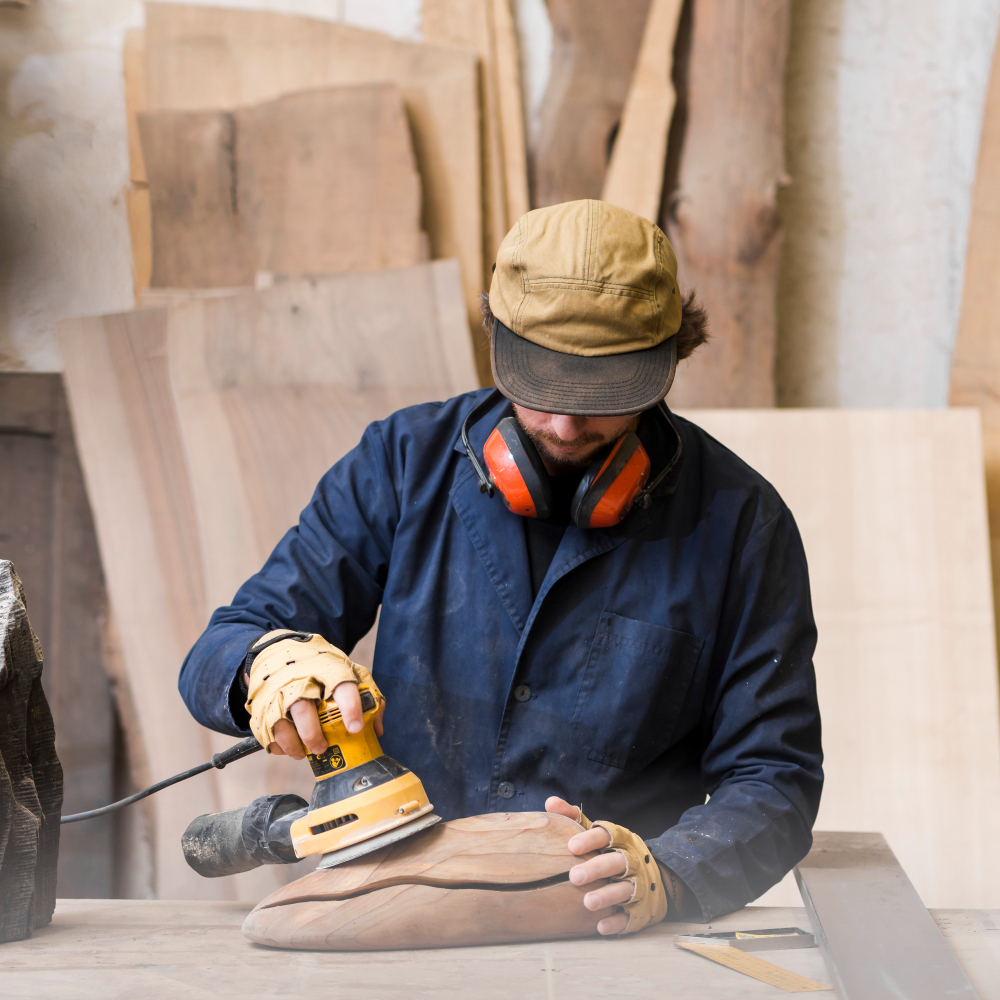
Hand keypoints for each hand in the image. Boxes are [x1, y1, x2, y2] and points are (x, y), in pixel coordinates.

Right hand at [243, 674, 385, 759]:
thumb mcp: (347, 669)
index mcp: (328, 670)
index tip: (355, 728)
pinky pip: (267, 732)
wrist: (280, 650)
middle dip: (313, 734)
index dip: (350, 709)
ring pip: (280, 724)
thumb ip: (367, 694)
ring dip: (293, 744)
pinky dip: (278, 745)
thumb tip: (376, 729)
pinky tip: (290, 747)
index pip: (342, 687)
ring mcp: (278, 693)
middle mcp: (300, 680)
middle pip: (304, 709)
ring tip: (304, 753)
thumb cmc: (321, 665)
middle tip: (323, 748)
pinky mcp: (262, 706)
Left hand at [546, 796, 630, 935]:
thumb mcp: (597, 832)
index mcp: (621, 840)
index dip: (591, 839)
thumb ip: (574, 817)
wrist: (655, 876)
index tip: (572, 846)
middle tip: (574, 877)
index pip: (608, 835)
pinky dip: (618, 922)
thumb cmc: (613, 851)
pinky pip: (632, 916)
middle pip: (617, 862)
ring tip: (587, 903)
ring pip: (626, 889)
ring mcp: (639, 885)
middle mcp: (633, 860)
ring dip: (608, 896)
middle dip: (597, 869)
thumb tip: (550, 802)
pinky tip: (601, 927)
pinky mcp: (642, 909)